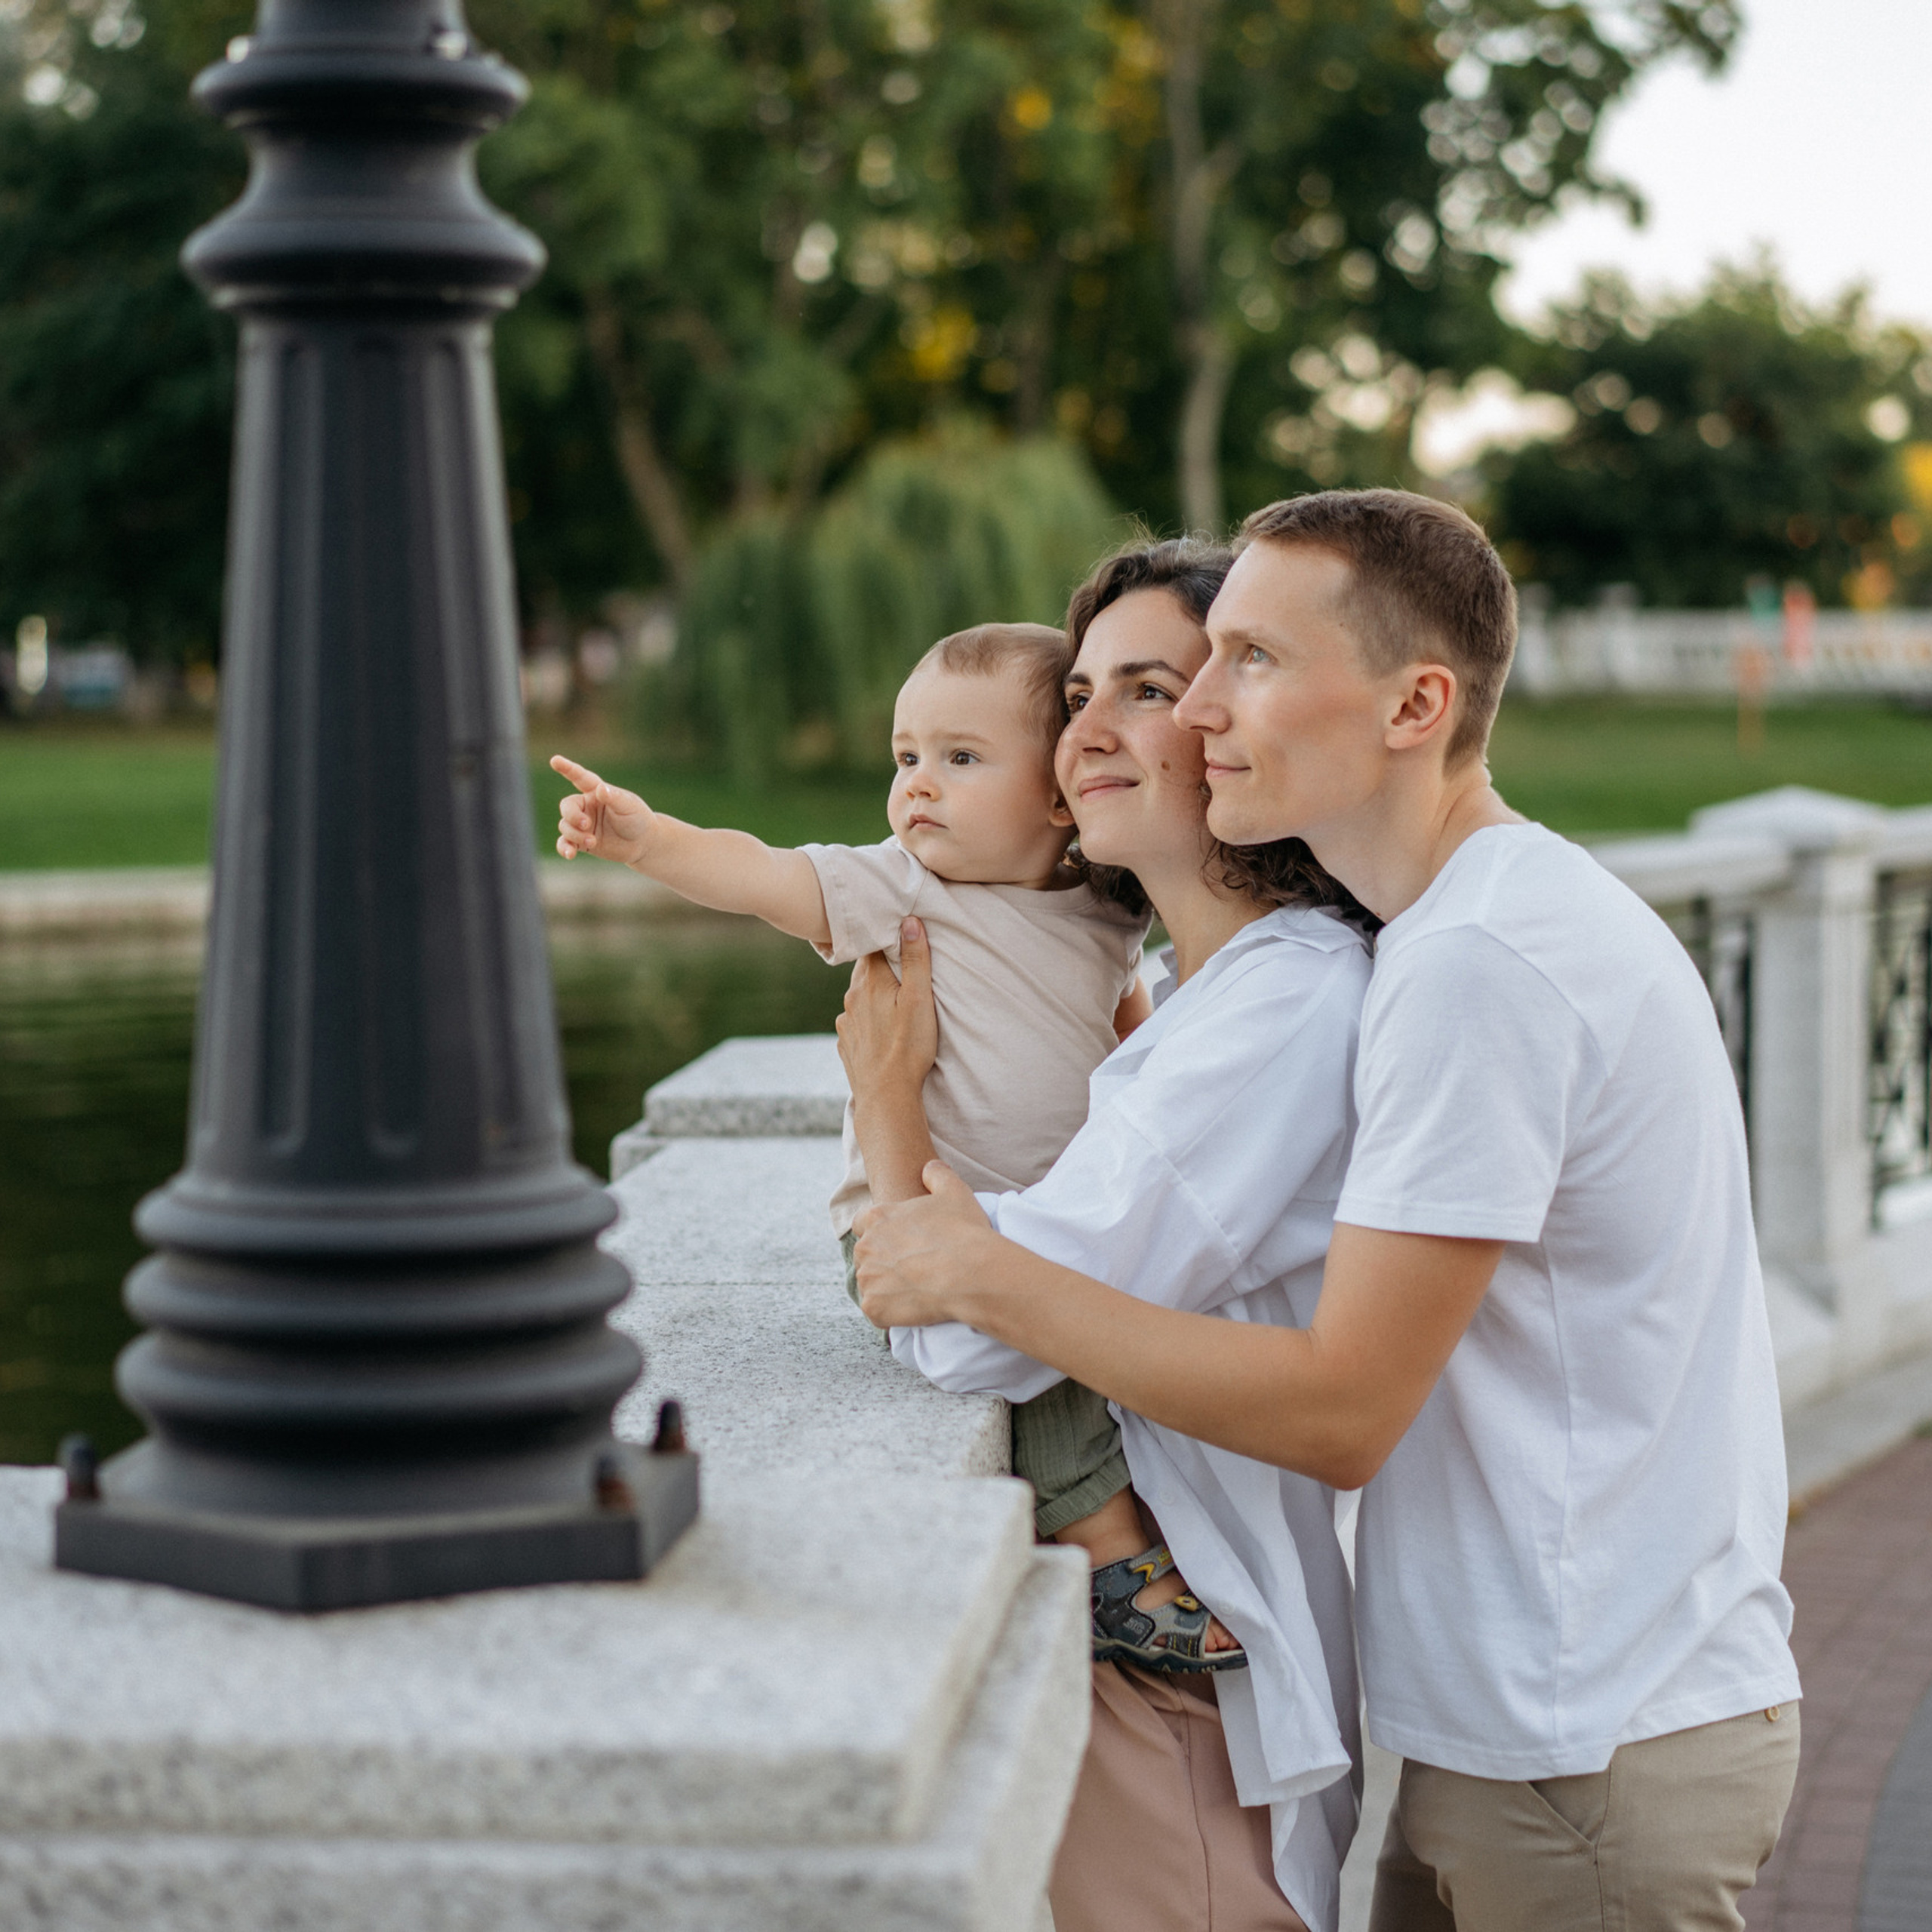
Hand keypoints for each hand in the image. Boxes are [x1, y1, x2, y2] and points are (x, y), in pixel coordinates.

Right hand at [551, 755, 653, 865]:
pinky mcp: (582, 841)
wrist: (643, 843)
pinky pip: (565, 843)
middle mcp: (586, 806)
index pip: (580, 777)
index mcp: (596, 792)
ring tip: (593, 841)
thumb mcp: (629, 806)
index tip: (555, 760)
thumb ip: (615, 797)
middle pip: (567, 806)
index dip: (567, 768)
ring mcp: (582, 824)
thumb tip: (601, 789)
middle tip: (587, 825)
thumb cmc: (638, 818)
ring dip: (575, 835)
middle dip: (573, 816)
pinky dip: (564, 848)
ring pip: (565, 826)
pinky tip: (570, 854)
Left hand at [836, 916, 938, 1098]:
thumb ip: (915, 959)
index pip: (872, 945)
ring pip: (860, 997)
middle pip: (865, 970)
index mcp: (869, 982)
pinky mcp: (846, 1043)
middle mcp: (851, 998)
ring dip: (874, 994)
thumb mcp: (919, 999)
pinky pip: (856, 1021)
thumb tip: (909, 921)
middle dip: (881, 966)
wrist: (886, 1096)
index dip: (885, 937)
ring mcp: (846, 1022)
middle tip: (901, 965)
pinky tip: (883, 1029)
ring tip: (894, 1002)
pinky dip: (868, 1019)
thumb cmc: (908, 1047)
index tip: (897, 933)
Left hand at [854, 1162, 997, 1327]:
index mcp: (877, 1217)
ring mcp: (867, 1279)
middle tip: (914, 1269)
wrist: (972, 1274)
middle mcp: (865, 1247)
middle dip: (884, 1261)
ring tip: (916, 1290)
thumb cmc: (964, 1231)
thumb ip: (937, 1174)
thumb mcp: (954, 1191)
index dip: (882, 1232)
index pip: (864, 1223)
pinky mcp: (873, 1308)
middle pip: (867, 1255)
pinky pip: (877, 1312)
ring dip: (887, 1288)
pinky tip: (914, 1308)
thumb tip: (929, 1168)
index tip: (901, 1242)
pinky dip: (891, 1313)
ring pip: (871, 1285)